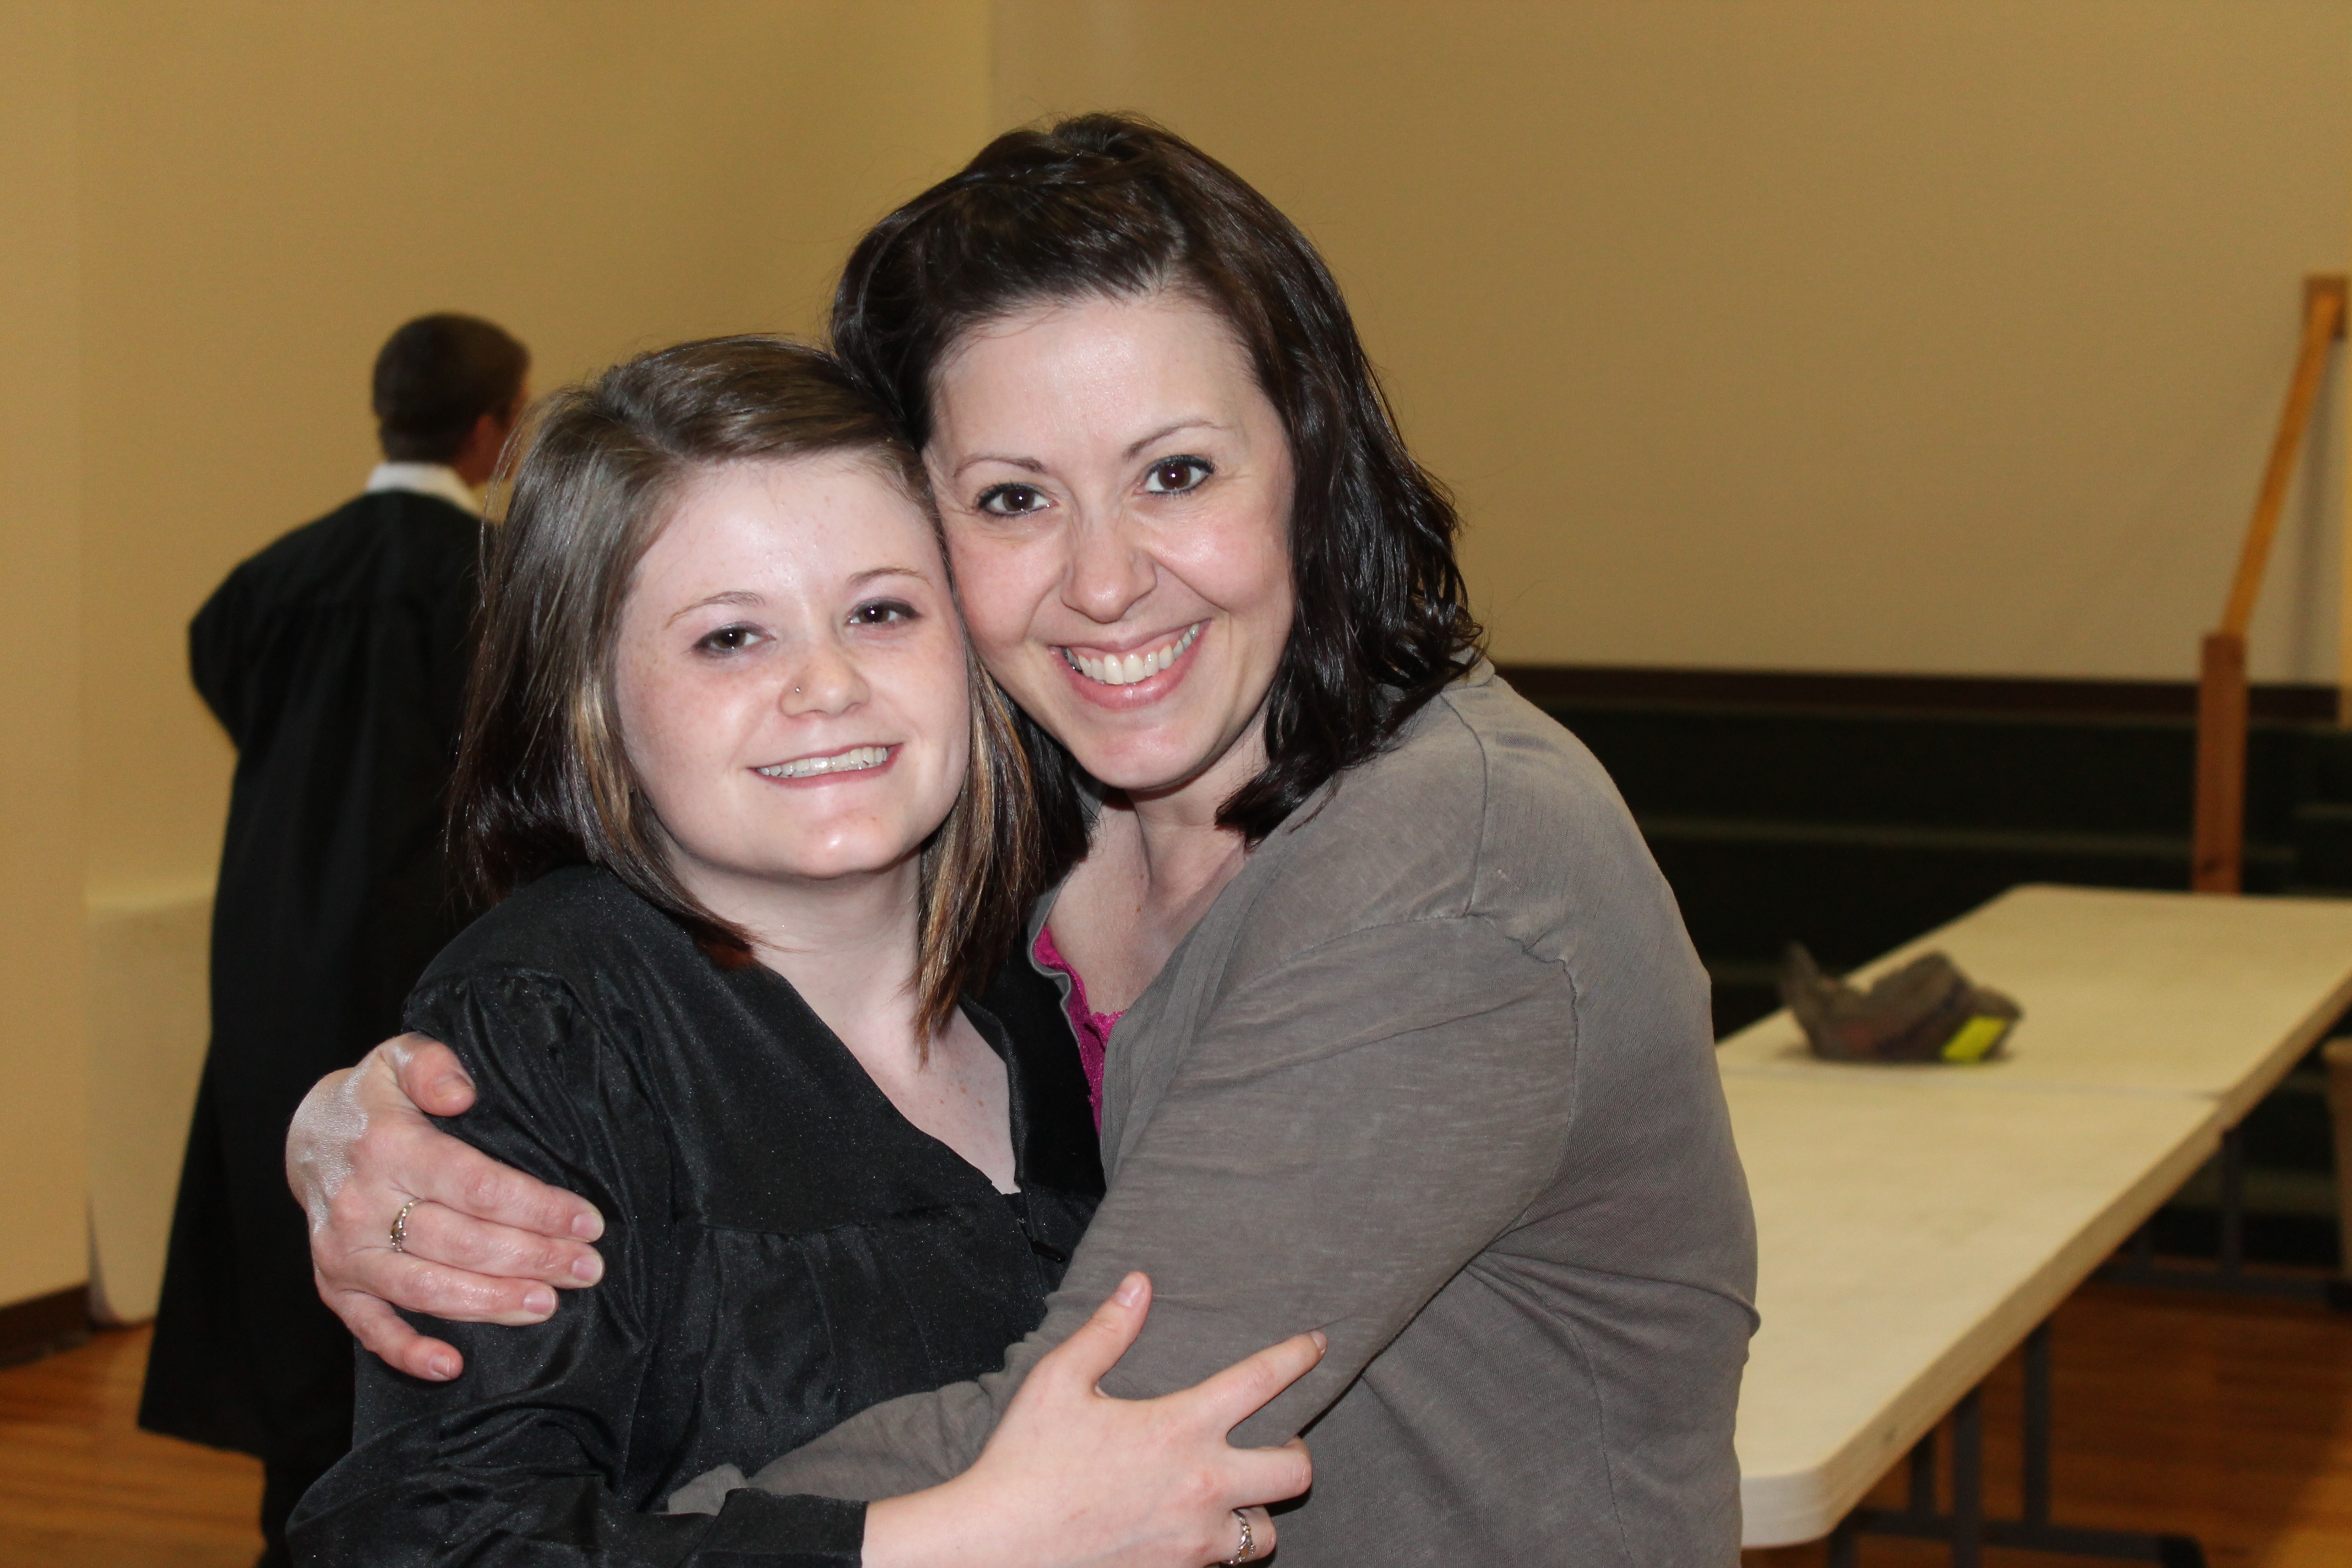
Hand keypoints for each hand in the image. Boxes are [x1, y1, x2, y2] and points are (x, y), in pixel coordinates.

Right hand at [287, 1034, 606, 1380]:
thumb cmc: (376, 1099)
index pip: (476, 1186)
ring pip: (424, 1288)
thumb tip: (462, 1092)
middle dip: (532, 1258)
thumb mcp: (399, 1058)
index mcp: (387, 1146)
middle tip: (588, 1269)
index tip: (587, 1222)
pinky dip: (407, 1352)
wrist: (310, 1137)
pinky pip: (368, 1329)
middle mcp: (361, 1204)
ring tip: (547, 1304)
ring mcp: (344, 1251)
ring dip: (490, 1302)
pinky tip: (452, 1366)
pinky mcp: (334, 1284)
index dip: (536, 1208)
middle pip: (461, 1242)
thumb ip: (433, 1064)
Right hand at [864, 1274, 1318, 1567]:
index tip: (1317, 1345)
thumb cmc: (1024, 1461)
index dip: (1297, 1357)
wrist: (996, 1548)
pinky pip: (1225, 1564)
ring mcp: (1194, 1539)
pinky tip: (1197, 1528)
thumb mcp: (1059, 1381)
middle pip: (1294, 1470)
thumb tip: (1138, 1282)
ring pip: (1266, 1532)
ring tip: (1238, 1494)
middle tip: (1280, 1440)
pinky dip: (1220, 1546)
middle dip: (1297, 1451)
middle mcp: (1201, 1486)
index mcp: (1178, 1428)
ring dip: (1258, 1511)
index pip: (1261, 1381)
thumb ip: (1108, 1330)